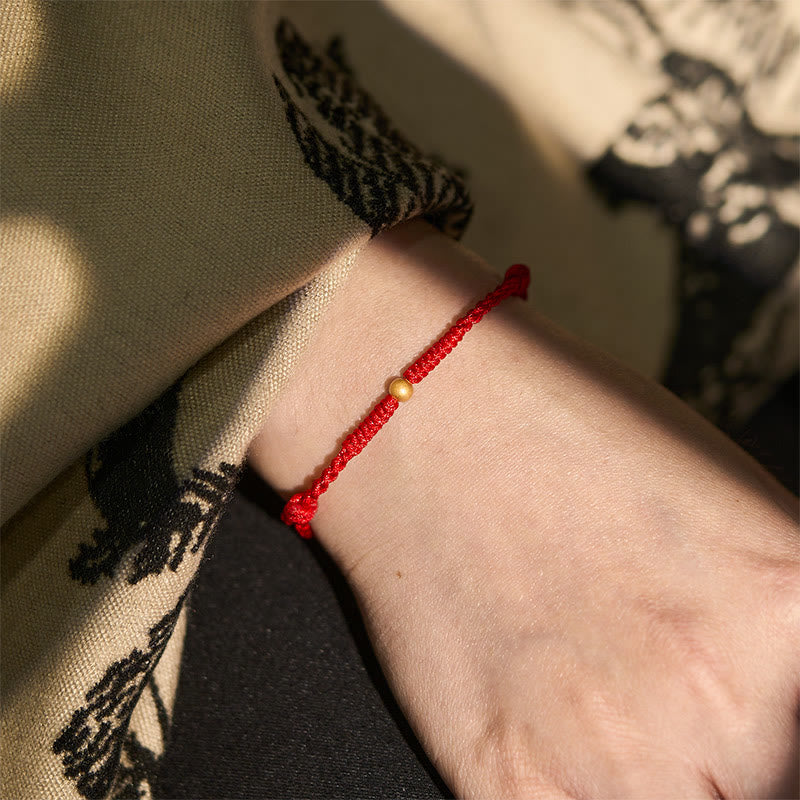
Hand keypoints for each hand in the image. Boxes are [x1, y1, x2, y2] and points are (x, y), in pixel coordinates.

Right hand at [249, 220, 798, 797]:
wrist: (428, 428)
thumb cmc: (560, 431)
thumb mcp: (724, 497)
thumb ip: (774, 616)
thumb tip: (780, 677)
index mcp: (789, 608)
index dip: (787, 726)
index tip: (765, 723)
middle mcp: (717, 697)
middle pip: (765, 784)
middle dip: (737, 755)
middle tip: (669, 687)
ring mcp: (611, 755)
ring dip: (660, 776)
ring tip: (611, 702)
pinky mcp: (511, 784)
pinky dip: (581, 791)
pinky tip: (558, 725)